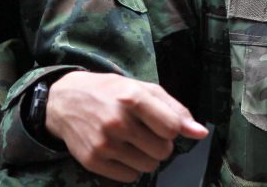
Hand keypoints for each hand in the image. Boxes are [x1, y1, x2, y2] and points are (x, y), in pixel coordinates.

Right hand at [45, 71, 208, 182]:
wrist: (66, 100)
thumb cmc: (113, 92)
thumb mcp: (145, 90)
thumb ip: (176, 110)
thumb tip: (201, 133)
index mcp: (133, 98)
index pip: (171, 129)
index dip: (171, 129)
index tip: (161, 124)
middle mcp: (117, 121)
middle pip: (163, 151)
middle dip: (160, 144)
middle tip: (146, 132)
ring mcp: (104, 143)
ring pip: (148, 166)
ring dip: (147, 157)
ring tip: (133, 141)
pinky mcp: (92, 161)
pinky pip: (129, 177)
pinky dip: (130, 167)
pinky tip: (120, 151)